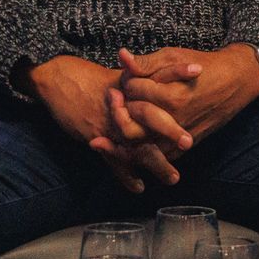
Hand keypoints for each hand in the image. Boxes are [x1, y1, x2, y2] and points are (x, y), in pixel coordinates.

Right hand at [22, 55, 174, 192]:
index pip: (157, 78)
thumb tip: (176, 72)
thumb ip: (144, 70)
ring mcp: (109, 124)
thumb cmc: (90, 77)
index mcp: (129, 85)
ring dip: (155, 162)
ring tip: (173, 177)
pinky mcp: (95, 137)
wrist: (60, 80)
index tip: (198, 72)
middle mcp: (122, 105)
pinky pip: (113, 160)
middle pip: (150, 117)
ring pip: (135, 145)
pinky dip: (125, 176)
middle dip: (170, 130)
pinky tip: (139, 187)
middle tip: (188, 142)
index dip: (177, 74)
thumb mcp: (121, 72)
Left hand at [113, 44, 258, 146]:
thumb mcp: (175, 57)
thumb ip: (146, 62)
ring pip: (139, 147)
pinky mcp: (183, 147)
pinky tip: (123, 147)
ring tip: (108, 130)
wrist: (235, 83)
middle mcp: (174, 120)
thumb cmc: (205, 67)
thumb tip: (121, 56)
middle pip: (129, 123)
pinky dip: (138, 154)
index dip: (126, 81)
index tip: (126, 77)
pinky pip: (155, 157)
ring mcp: (179, 137)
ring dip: (120, 140)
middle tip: (114, 98)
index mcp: (172, 97)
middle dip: (117, 110)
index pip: (133, 91)